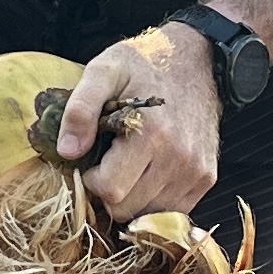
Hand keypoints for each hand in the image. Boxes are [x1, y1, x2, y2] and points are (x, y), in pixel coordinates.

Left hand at [54, 25, 219, 219]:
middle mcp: (178, 159)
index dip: (91, 179)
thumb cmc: (144, 64)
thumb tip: (66, 152)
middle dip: (109, 190)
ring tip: (130, 162)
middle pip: (127, 209)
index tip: (92, 158)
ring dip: (132, 196)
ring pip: (148, 214)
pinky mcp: (206, 178)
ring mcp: (195, 171)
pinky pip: (172, 210)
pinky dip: (154, 197)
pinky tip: (149, 169)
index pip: (110, 191)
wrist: (197, 60)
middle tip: (109, 161)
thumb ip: (80, 109)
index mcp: (150, 134)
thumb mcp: (103, 71)